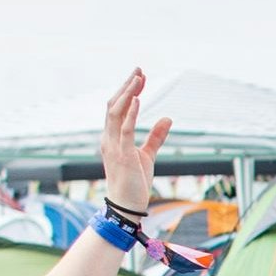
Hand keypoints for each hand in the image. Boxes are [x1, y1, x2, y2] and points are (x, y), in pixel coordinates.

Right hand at [100, 69, 172, 210]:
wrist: (127, 206)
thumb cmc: (135, 183)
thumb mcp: (147, 155)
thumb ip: (155, 137)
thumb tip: (167, 118)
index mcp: (112, 137)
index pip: (117, 108)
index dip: (128, 92)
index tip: (141, 77)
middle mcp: (108, 138)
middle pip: (113, 105)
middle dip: (126, 86)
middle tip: (139, 69)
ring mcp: (113, 146)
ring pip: (116, 112)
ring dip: (127, 94)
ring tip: (139, 78)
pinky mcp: (122, 154)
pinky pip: (124, 129)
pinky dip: (130, 113)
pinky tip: (137, 99)